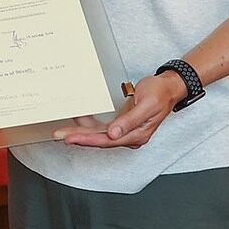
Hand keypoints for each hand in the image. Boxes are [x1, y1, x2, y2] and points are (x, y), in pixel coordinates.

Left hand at [54, 70, 185, 148]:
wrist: (168, 87)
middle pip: (100, 140)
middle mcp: (130, 136)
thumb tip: (113, 134)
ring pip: (99, 134)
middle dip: (79, 138)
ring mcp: (125, 131)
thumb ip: (129, 121)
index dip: (88, 140)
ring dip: (82, 132)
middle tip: (60, 135)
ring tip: (64, 130)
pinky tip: (79, 120)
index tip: (71, 138)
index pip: (108, 141)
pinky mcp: (121, 124)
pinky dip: (90, 124)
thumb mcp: (147, 105)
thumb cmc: (160, 94)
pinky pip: (102, 127)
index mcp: (137, 135)